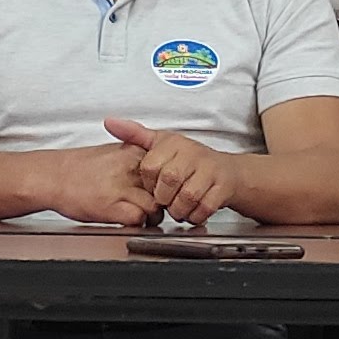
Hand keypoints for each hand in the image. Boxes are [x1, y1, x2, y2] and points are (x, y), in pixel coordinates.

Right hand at [33, 143, 160, 228]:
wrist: (52, 176)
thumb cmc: (79, 167)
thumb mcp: (113, 152)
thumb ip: (136, 159)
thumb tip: (159, 170)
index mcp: (132, 151)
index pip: (167, 167)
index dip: (168, 183)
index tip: (164, 190)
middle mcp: (129, 167)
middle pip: (165, 187)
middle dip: (164, 201)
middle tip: (158, 207)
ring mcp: (120, 187)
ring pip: (155, 205)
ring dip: (152, 216)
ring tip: (144, 218)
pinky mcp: (110, 206)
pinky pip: (138, 219)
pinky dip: (138, 224)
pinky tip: (129, 222)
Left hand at [107, 117, 239, 227]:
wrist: (228, 173)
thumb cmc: (190, 160)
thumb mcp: (161, 143)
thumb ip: (134, 134)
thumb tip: (109, 122)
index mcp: (174, 143)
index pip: (150, 167)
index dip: (149, 183)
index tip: (154, 186)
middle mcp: (193, 153)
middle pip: (168, 181)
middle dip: (164, 198)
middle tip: (167, 200)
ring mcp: (210, 170)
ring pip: (186, 197)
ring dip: (179, 209)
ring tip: (179, 206)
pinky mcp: (223, 187)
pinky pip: (204, 208)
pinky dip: (195, 216)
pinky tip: (193, 211)